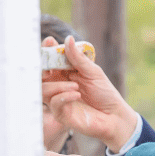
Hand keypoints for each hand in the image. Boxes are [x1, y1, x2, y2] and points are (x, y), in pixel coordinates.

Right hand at [42, 36, 137, 151]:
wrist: (114, 116)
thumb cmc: (104, 93)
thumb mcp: (93, 72)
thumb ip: (78, 59)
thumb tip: (68, 39)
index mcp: (65, 73)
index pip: (50, 60)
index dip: (47, 50)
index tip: (49, 41)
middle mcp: (58, 85)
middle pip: (40, 75)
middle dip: (43, 67)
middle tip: (51, 63)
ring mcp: (58, 100)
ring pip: (44, 89)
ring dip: (58, 85)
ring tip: (76, 86)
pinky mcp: (61, 114)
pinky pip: (54, 103)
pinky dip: (64, 96)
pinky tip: (76, 94)